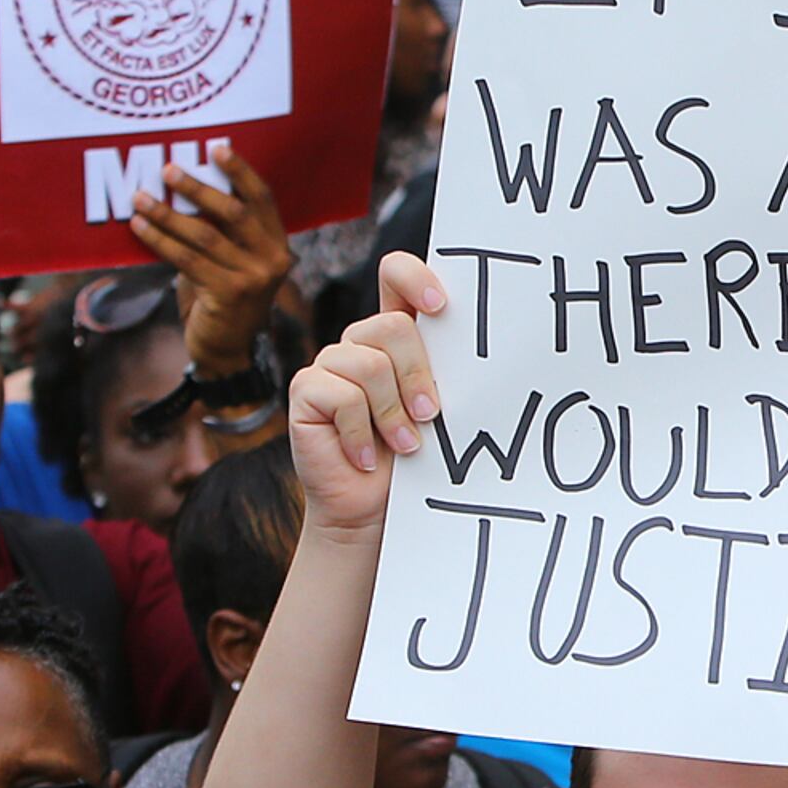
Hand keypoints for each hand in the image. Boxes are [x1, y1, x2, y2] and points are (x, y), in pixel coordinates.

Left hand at [132, 150, 295, 379]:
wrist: (225, 353)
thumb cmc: (221, 300)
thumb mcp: (231, 263)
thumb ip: (220, 233)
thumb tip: (181, 189)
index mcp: (277, 245)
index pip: (262, 198)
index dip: (240, 171)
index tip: (216, 147)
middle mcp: (271, 260)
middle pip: (233, 212)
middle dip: (198, 187)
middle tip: (168, 169)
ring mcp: (252, 279)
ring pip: (205, 235)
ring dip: (168, 213)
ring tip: (140, 197)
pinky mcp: (228, 294)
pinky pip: (187, 259)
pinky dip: (160, 240)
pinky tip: (139, 226)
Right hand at [288, 252, 445, 536]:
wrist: (374, 512)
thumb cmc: (414, 461)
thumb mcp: (439, 409)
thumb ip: (444, 370)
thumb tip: (482, 349)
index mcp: (397, 335)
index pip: (396, 274)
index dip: (415, 277)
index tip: (442, 307)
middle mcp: (361, 342)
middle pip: (390, 325)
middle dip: (416, 374)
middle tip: (430, 415)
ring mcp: (330, 364)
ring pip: (369, 364)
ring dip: (393, 413)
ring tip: (405, 445)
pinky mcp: (306, 391)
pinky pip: (341, 396)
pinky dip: (362, 433)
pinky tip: (365, 457)